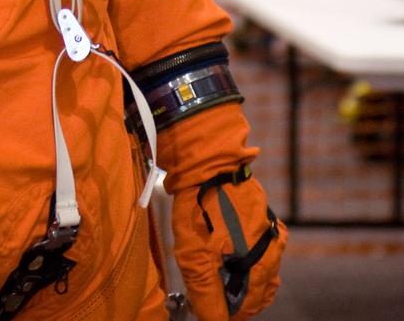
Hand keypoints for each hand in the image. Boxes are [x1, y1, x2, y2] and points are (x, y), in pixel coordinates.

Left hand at [171, 170, 285, 319]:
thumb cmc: (200, 207)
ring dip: (240, 274)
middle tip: (209, 286)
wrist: (207, 161)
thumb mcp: (194, 257)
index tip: (209, 305)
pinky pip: (260, 246)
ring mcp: (271, 232)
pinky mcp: (264, 216)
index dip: (228, 311)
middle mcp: (272, 251)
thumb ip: (207, 296)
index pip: (249, 306)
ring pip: (260, 269)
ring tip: (215, 266)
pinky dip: (245, 254)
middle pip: (256, 290)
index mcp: (260, 266)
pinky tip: (227, 246)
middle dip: (234, 294)